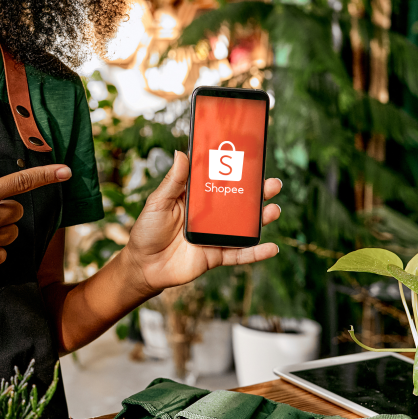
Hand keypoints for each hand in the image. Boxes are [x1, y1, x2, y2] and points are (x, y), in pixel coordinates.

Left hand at [121, 150, 282, 296]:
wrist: (143, 266)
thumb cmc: (147, 231)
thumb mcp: (158, 202)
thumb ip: (173, 181)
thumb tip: (181, 153)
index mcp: (196, 199)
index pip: (220, 181)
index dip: (236, 172)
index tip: (252, 159)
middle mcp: (209, 216)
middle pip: (238, 202)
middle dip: (258, 194)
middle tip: (273, 184)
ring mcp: (215, 235)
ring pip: (243, 226)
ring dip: (261, 219)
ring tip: (274, 209)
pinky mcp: (216, 255)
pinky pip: (239, 254)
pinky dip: (256, 252)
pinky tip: (272, 247)